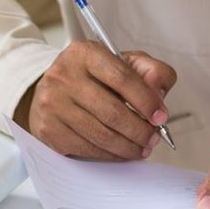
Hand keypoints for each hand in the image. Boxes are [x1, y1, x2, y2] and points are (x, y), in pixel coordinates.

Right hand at [13, 40, 176, 159]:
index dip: (146, 101)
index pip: (122, 78)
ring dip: (128, 147)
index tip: (161, 116)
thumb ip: (150, 71)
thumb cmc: (92, 77)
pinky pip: (86, 148)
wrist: (51, 89)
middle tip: (153, 138)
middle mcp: (63, 77)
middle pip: (112, 112)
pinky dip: (110, 154)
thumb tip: (158, 92)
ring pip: (100, 135)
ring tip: (142, 148)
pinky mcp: (49, 129)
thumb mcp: (123, 62)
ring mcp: (53, 104)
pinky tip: (121, 151)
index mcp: (84, 53)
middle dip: (140, 130)